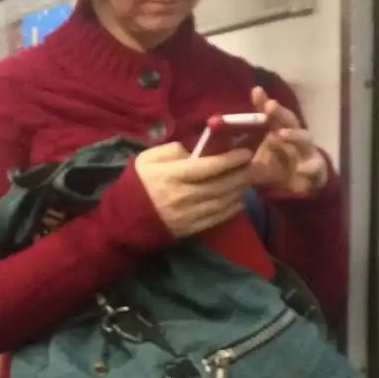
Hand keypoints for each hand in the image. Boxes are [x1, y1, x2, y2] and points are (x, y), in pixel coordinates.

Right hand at [135, 142, 252, 237]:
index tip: (245, 152)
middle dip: (240, 174)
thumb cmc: (138, 183)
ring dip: (238, 190)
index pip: (208, 167)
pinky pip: (217, 218)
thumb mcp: (148, 159)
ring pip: (222, 201)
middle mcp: (184, 195)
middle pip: (220, 185)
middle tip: (254, 165)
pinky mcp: (191, 229)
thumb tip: (196, 148)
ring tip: (247, 180)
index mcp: (172, 175)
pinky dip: (231, 209)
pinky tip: (238, 200)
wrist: (124, 219)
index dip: (229, 159)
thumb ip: (172, 150)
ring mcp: (189, 214)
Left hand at [249, 86, 327, 193]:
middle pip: (289, 120)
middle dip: (280, 113)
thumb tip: (217, 132)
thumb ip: (241, 145)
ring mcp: (306, 150)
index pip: (271, 113)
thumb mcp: (255, 155)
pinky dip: (308, 168)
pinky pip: (314, 167)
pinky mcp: (316, 168)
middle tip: (269, 106)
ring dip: (294, 134)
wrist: (300, 186)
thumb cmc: (276, 165)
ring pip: (304, 138)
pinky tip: (301, 170)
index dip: (263, 102)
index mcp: (278, 130)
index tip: (256, 91)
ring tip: (281, 133)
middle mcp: (294, 136)